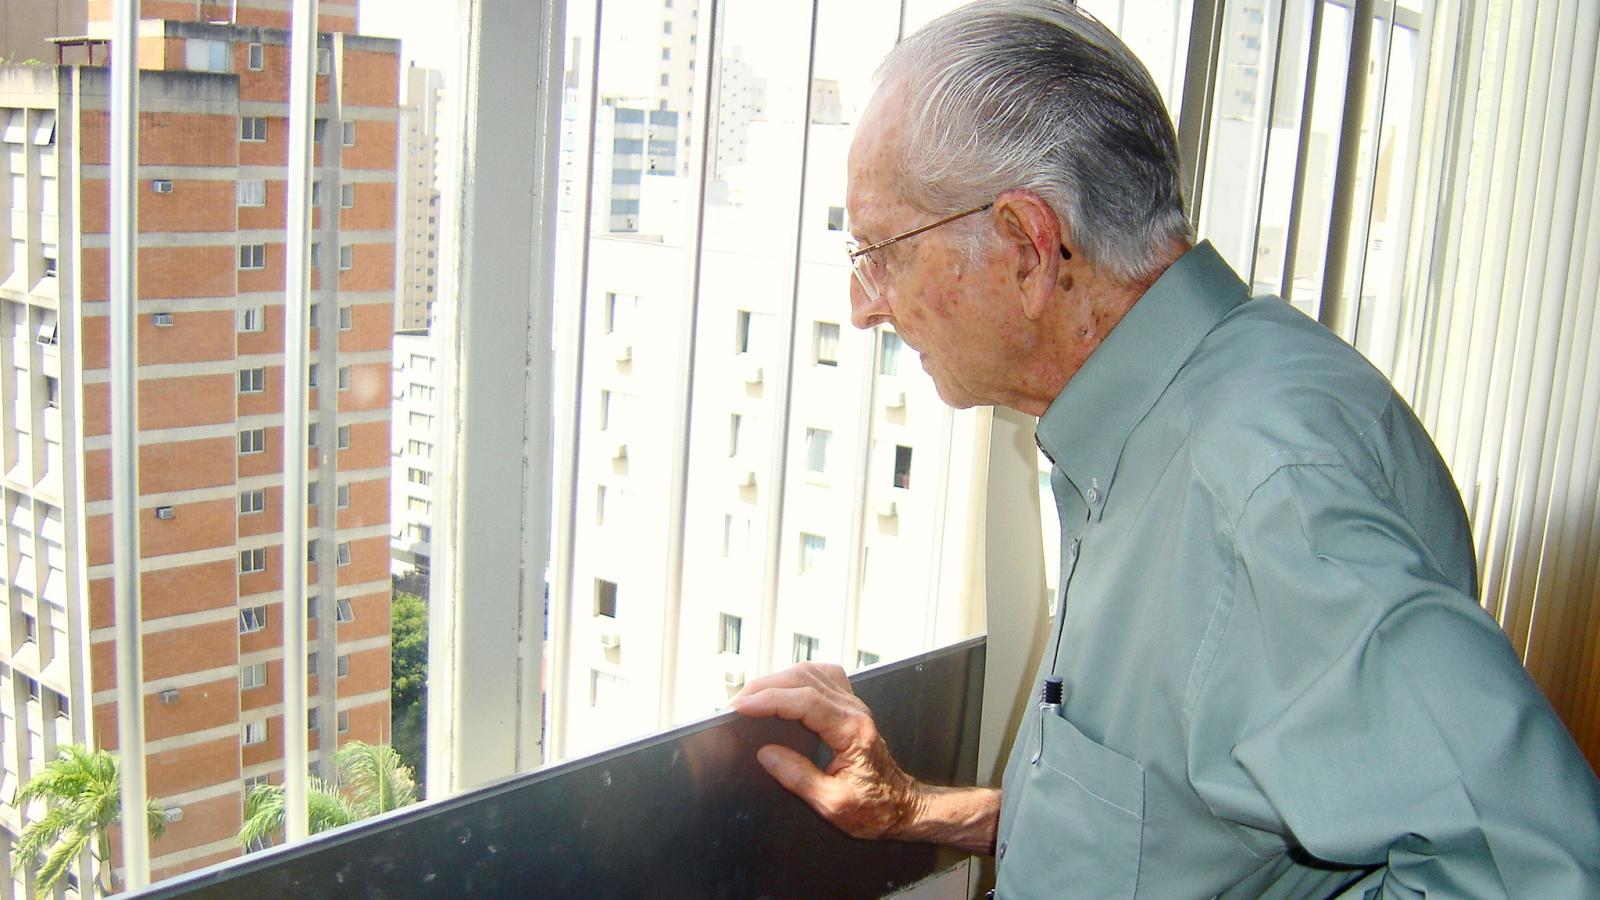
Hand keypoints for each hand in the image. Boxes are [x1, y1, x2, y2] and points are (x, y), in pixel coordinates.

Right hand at [731, 662, 922, 840]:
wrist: (903, 806)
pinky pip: (822, 677)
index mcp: (853, 732)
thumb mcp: (833, 804)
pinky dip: (796, 678)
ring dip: (778, 679)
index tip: (742, 706)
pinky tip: (782, 688)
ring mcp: (854, 706)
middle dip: (765, 686)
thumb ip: (798, 777)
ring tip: (752, 696)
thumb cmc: (875, 808)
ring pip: (812, 672)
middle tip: (737, 703)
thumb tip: (766, 755)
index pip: (806, 701)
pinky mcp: (850, 707)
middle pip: (806, 678)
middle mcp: (855, 712)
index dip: (770, 700)